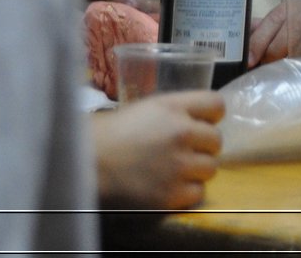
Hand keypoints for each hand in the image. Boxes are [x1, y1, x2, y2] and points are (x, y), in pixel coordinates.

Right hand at [92, 90, 223, 209]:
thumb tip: (203, 121)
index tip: (200, 124)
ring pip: (210, 168)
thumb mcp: (148, 108)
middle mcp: (181, 133)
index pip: (217, 105)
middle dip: (202, 146)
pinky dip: (185, 192)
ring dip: (196, 170)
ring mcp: (177, 166)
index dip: (210, 116)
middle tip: (181, 151)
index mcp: (174, 108)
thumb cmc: (111, 133)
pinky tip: (167, 185)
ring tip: (172, 170)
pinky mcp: (169, 194)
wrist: (83, 164)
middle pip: (216, 140)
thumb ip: (178, 111)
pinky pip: (197, 193)